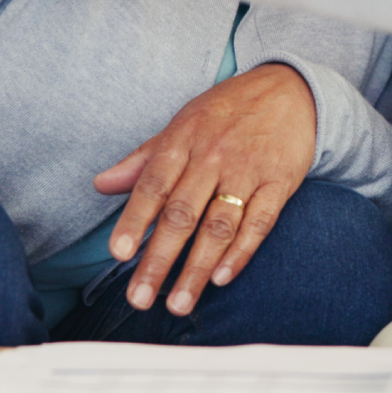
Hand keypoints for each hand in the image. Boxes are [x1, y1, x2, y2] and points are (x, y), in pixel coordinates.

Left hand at [92, 63, 315, 314]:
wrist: (289, 89)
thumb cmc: (227, 111)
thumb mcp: (182, 124)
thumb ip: (143, 159)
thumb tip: (101, 184)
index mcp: (183, 141)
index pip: (152, 185)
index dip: (134, 220)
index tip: (118, 254)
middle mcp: (213, 157)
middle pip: (182, 214)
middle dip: (159, 259)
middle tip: (139, 297)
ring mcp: (248, 172)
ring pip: (219, 226)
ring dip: (197, 268)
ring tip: (178, 303)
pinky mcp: (279, 183)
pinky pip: (259, 222)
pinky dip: (241, 252)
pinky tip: (222, 278)